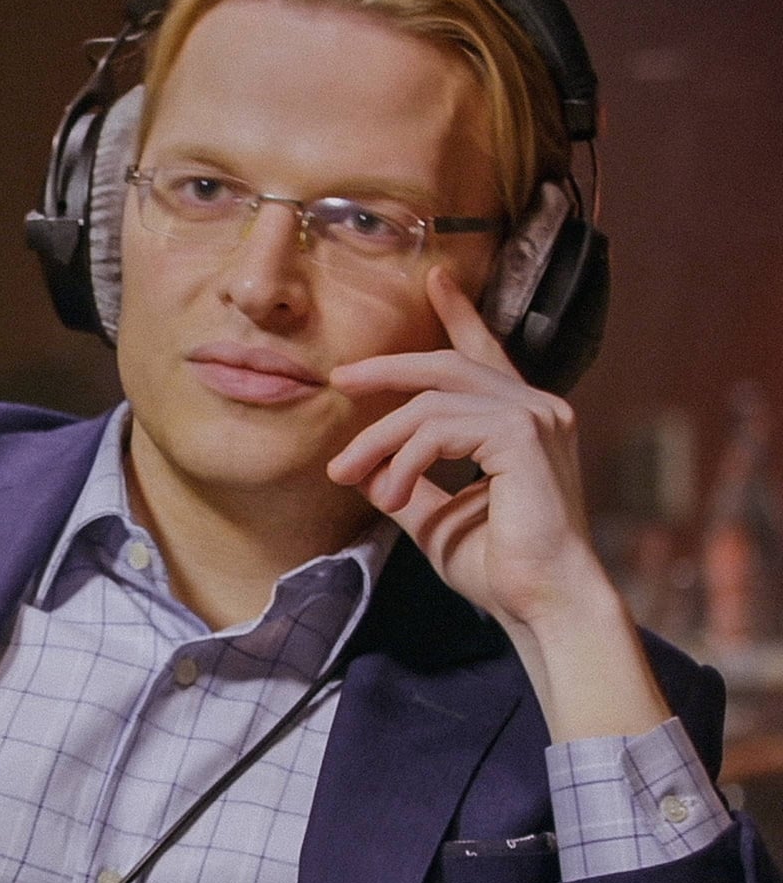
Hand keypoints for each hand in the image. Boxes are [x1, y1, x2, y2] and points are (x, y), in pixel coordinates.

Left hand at [324, 265, 600, 628]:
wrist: (543, 603)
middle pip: (445, 365)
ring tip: (347, 473)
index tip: (435, 279)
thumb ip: (408, 484)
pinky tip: (392, 492)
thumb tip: (365, 469)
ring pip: (430, 403)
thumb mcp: (437, 517)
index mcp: (520, 421)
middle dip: (386, 369)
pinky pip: (440, 429)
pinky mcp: (523, 437)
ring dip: (378, 438)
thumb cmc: (499, 568)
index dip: (459, 315)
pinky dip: (405, 459)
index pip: (483, 354)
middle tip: (340, 380)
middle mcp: (534, 408)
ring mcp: (534, 418)